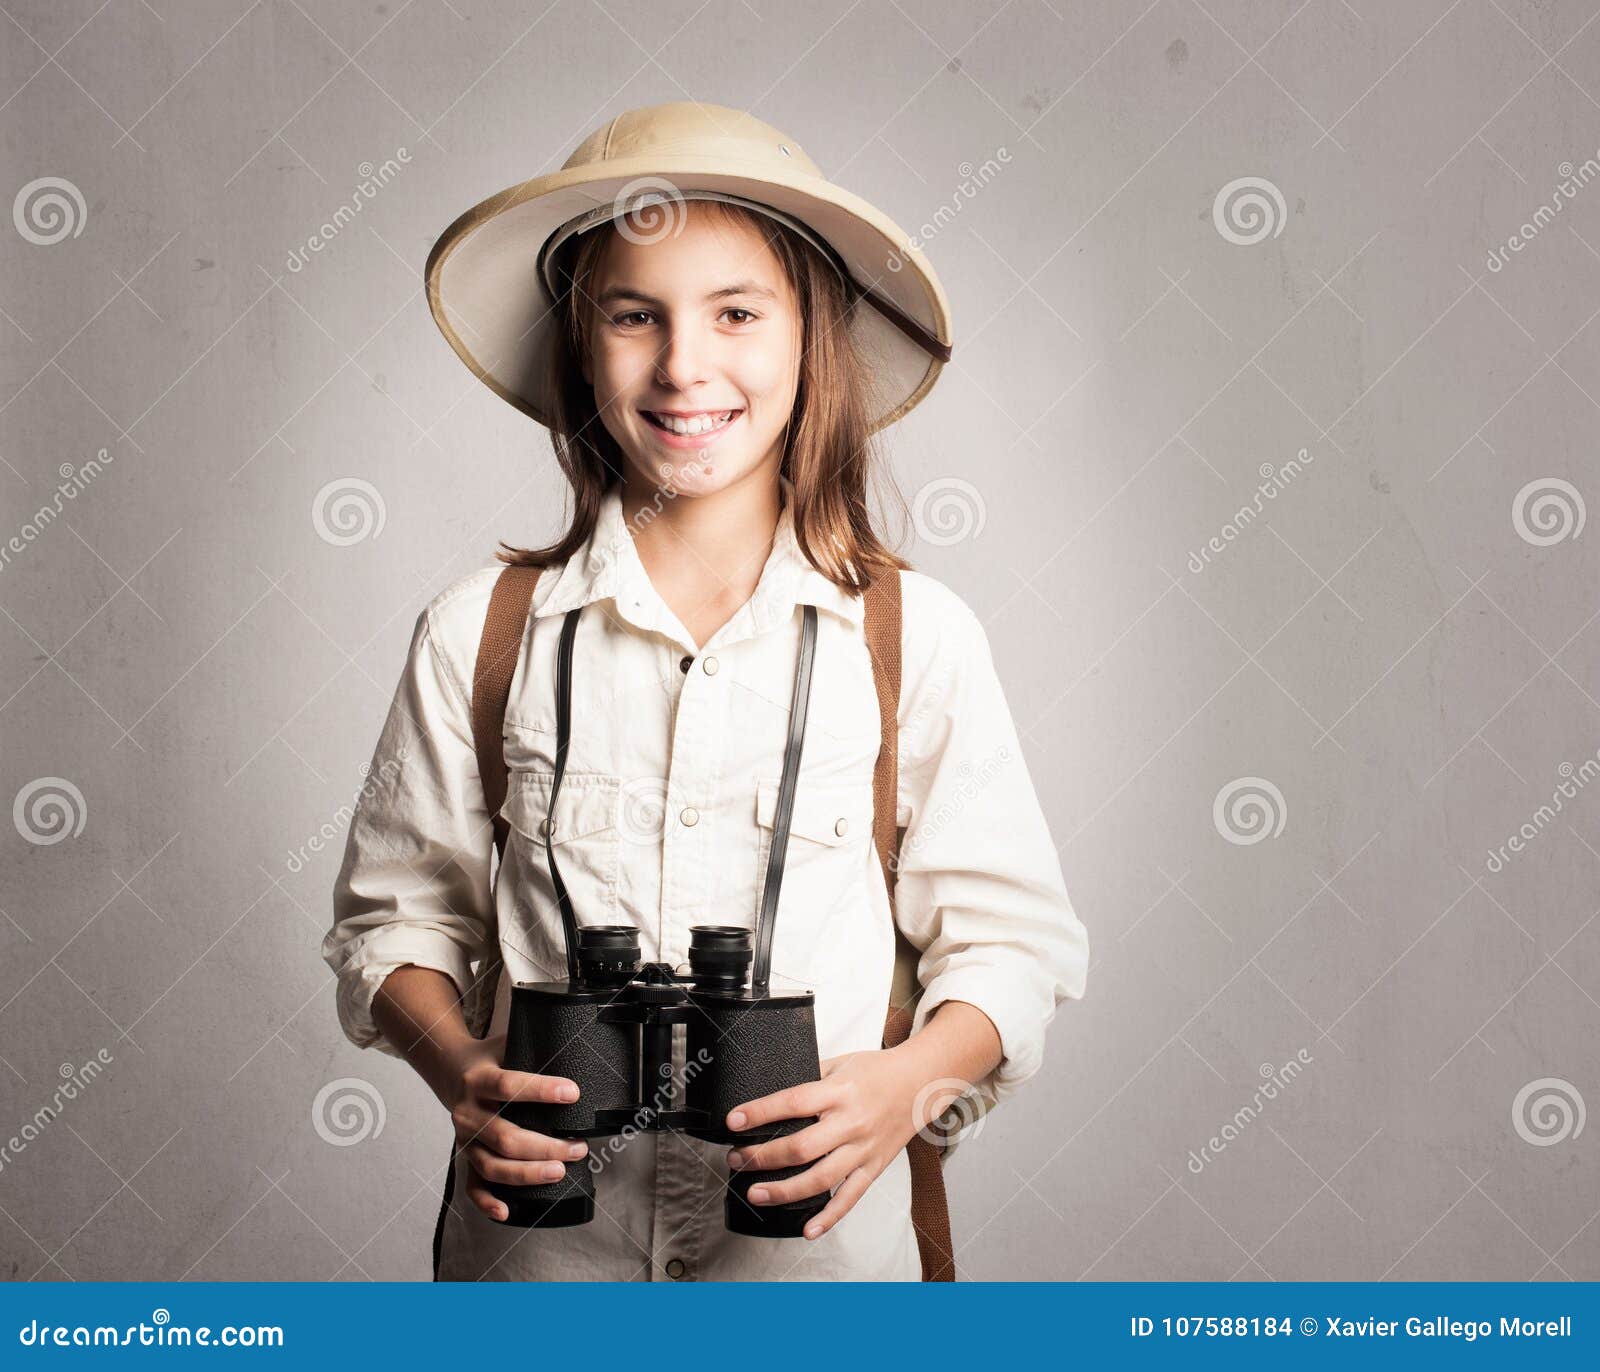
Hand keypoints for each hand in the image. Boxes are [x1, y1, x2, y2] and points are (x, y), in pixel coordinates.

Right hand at [442, 1033, 589, 1221]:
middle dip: (545, 1146)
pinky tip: (507, 1211)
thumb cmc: (490, 1058)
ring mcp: (465, 1139)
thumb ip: (534, 1044)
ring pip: (493, 1166)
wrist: (449, 1069)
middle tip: (578, 1147)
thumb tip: (577, 1039)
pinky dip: (487, 1202)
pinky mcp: (464, 1157)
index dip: (541, 1090)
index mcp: (479, 1079)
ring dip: (527, 1173)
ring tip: (559, 1171)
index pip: (509, 1086)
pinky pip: (472, 1186)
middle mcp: (468, 1112)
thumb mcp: (506, 1043)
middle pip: (505, 1137)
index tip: (573, 1093)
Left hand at [723, 1045, 969, 1239]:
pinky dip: (829, 1217)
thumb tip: (772, 1092)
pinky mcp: (874, 1167)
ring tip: (756, 1193)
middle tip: (737, 1160)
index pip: (794, 1102)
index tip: (734, 1120)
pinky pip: (851, 1197)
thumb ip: (810, 1077)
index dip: (761, 1113)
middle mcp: (851, 1122)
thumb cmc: (878, 1070)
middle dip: (764, 1157)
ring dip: (785, 1190)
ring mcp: (863, 1148)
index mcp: (839, 1091)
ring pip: (822, 1178)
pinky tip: (807, 1229)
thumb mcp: (841, 1062)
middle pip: (802, 1147)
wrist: (921, 1083)